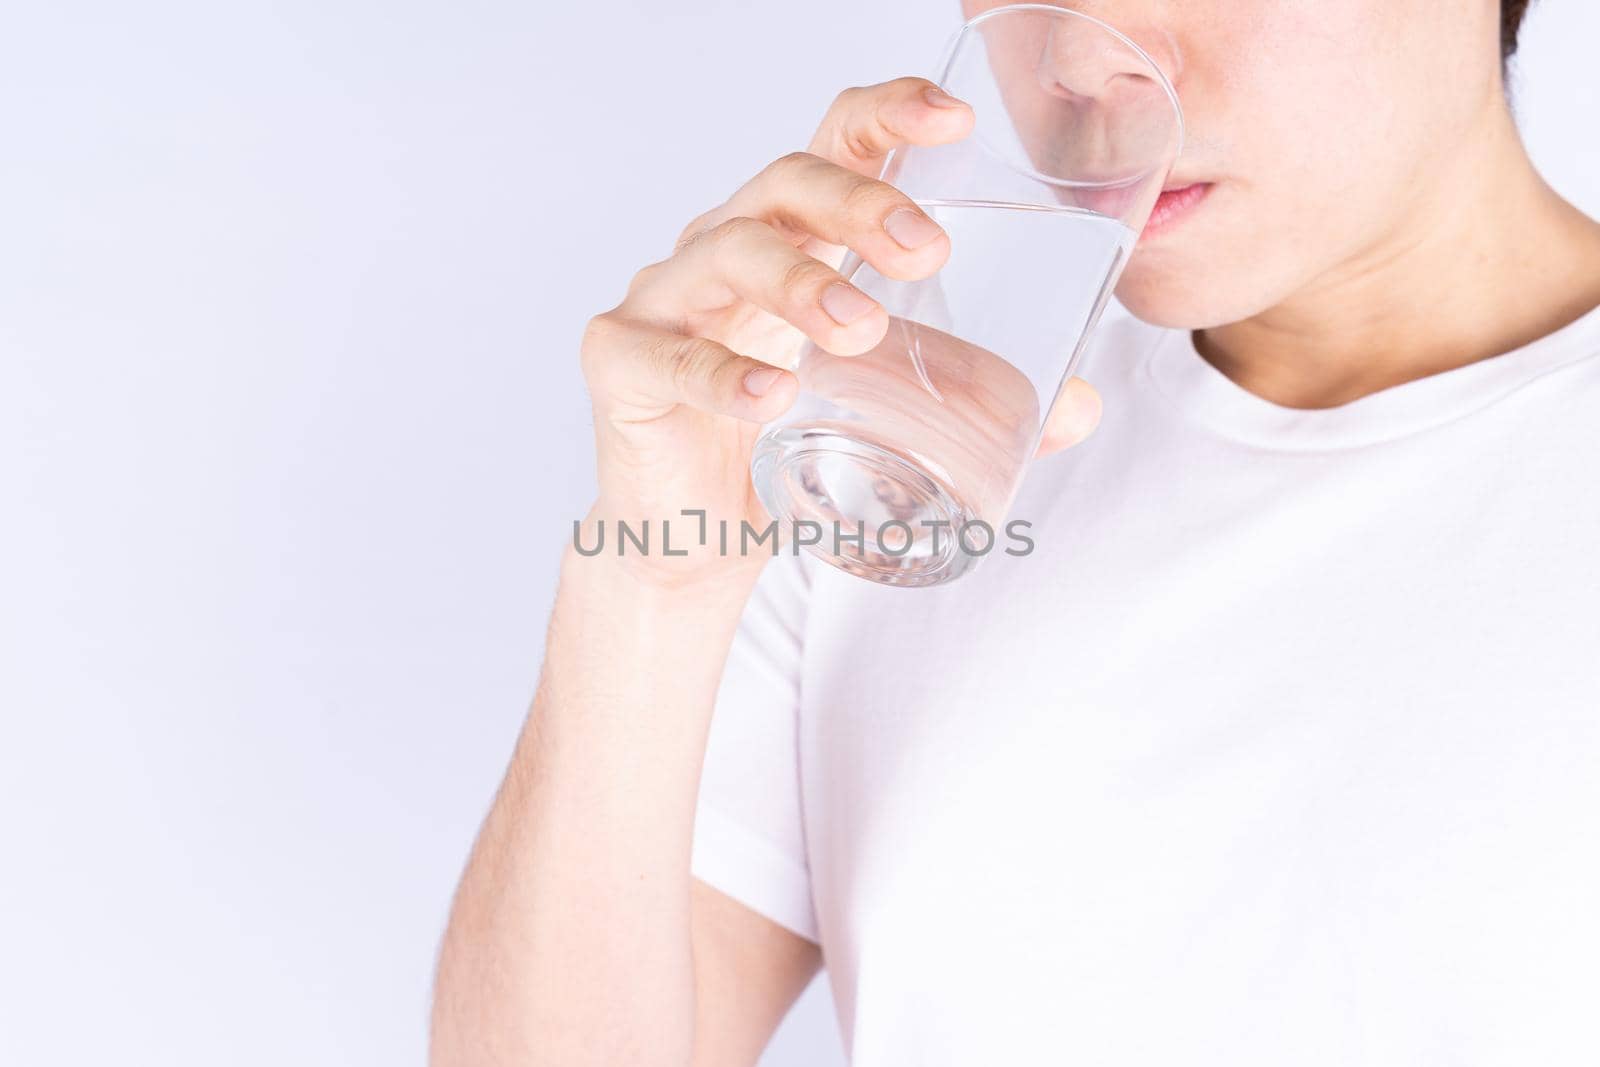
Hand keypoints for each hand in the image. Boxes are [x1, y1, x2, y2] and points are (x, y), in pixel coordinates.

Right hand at [574, 77, 1101, 590]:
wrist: (694, 541)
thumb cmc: (784, 450)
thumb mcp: (885, 410)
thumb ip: (973, 402)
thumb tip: (1080, 408)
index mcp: (793, 238)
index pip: (833, 145)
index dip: (886, 114)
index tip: (952, 119)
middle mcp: (724, 247)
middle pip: (786, 184)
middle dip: (860, 204)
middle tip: (928, 253)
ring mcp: (666, 298)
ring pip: (729, 250)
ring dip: (802, 283)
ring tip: (861, 331)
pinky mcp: (620, 360)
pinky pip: (667, 354)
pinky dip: (720, 374)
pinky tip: (770, 398)